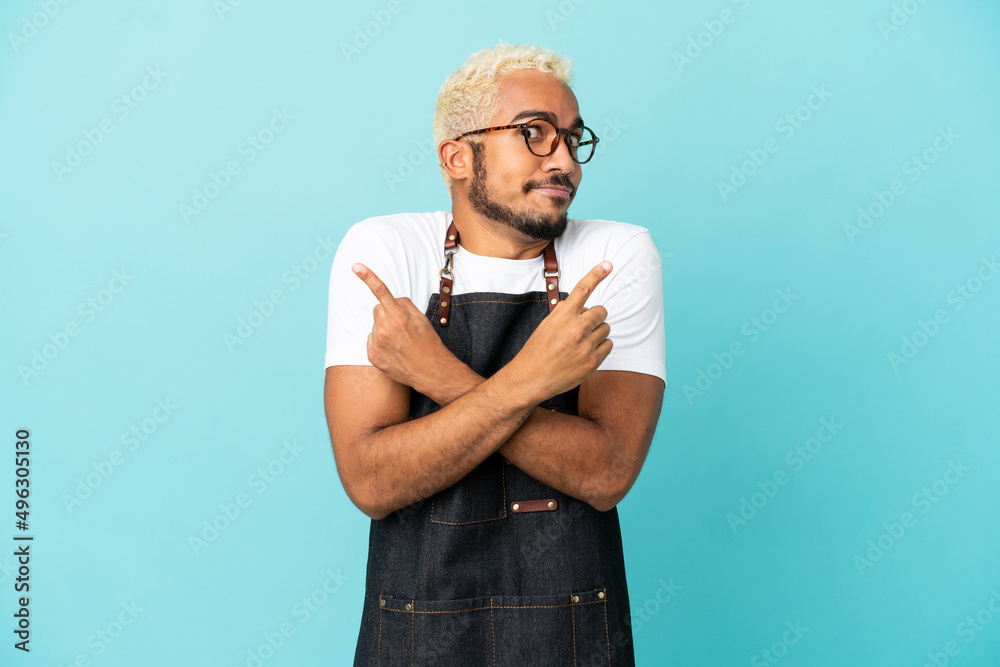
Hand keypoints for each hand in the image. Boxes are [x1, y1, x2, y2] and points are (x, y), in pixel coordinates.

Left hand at [352, 263, 453, 393]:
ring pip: (374, 325)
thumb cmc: (428, 344)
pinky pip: (371, 340)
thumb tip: (391, 299)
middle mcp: (384, 330)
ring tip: (400, 342)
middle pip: (378, 309)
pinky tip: (393, 350)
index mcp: (398, 317)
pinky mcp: (372, 356)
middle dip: (387, 313)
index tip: (356, 266)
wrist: (431, 372)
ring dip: (383, 329)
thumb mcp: (421, 319)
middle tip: (402, 326)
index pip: (381, 292)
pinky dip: (380, 343)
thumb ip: (404, 304)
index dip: (367, 277)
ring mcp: (377, 344)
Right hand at [506, 261, 613, 402]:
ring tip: (581, 342)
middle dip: (595, 316)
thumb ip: (566, 313)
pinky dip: (600, 346)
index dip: (597, 274)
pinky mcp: (593, 361)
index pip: (583, 289)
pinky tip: (586, 352)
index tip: (608, 264)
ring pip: (606, 328)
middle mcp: (576, 328)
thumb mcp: (547, 325)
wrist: (531, 379)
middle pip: (601, 311)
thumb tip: (586, 308)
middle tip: (584, 325)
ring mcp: (586, 346)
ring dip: (597, 332)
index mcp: (562, 316)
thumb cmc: (537, 350)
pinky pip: (609, 344)